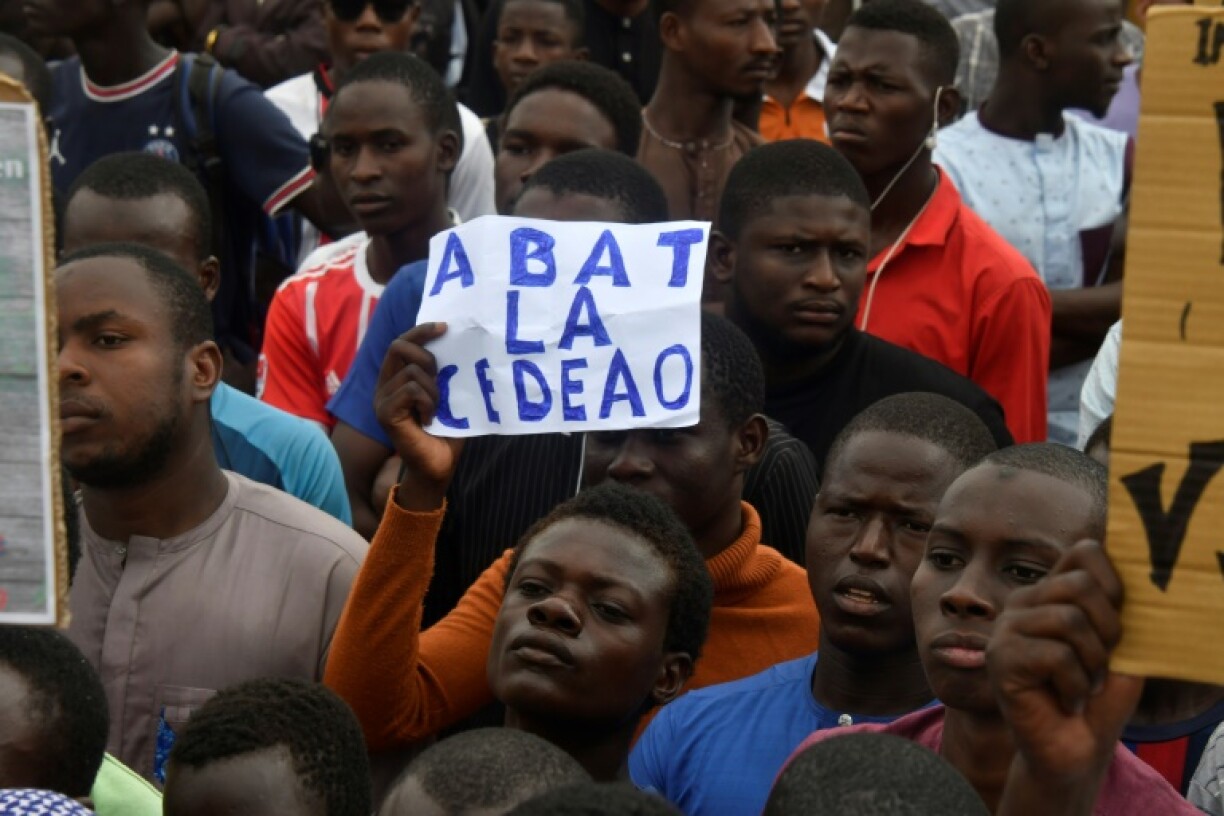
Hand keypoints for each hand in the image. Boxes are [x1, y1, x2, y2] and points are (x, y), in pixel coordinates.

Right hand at [374, 323, 463, 510]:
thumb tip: (457, 342)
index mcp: (396, 379)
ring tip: (437, 410)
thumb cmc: (446, 431)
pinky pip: (411, 390)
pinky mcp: (385, 413)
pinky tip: (430, 419)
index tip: (445, 327)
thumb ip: (443, 372)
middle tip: (441, 379)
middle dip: (427, 356)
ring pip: (412, 372)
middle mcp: (384, 386)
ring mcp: (382, 400)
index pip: (401, 343)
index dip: (421, 331)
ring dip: (434, 389)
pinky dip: (428, 402)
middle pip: (397, 346)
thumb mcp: (446, 393)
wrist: (439, 465)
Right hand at [989, 540, 1142, 810]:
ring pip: (1069, 620)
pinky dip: (1075, 685)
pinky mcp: (999, 658)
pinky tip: (1066, 700)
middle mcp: (1023, 602)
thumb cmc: (1096, 697)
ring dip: (1092, 663)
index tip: (1117, 626)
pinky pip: (1056, 656)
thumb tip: (1127, 577)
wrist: (1073, 750)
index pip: (1084, 552)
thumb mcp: (1118, 647)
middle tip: (1100, 666)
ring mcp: (1005, 629)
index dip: (1114, 584)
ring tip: (1084, 684)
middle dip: (1109, 631)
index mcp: (1051, 592)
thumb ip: (1115, 608)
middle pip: (1080, 585)